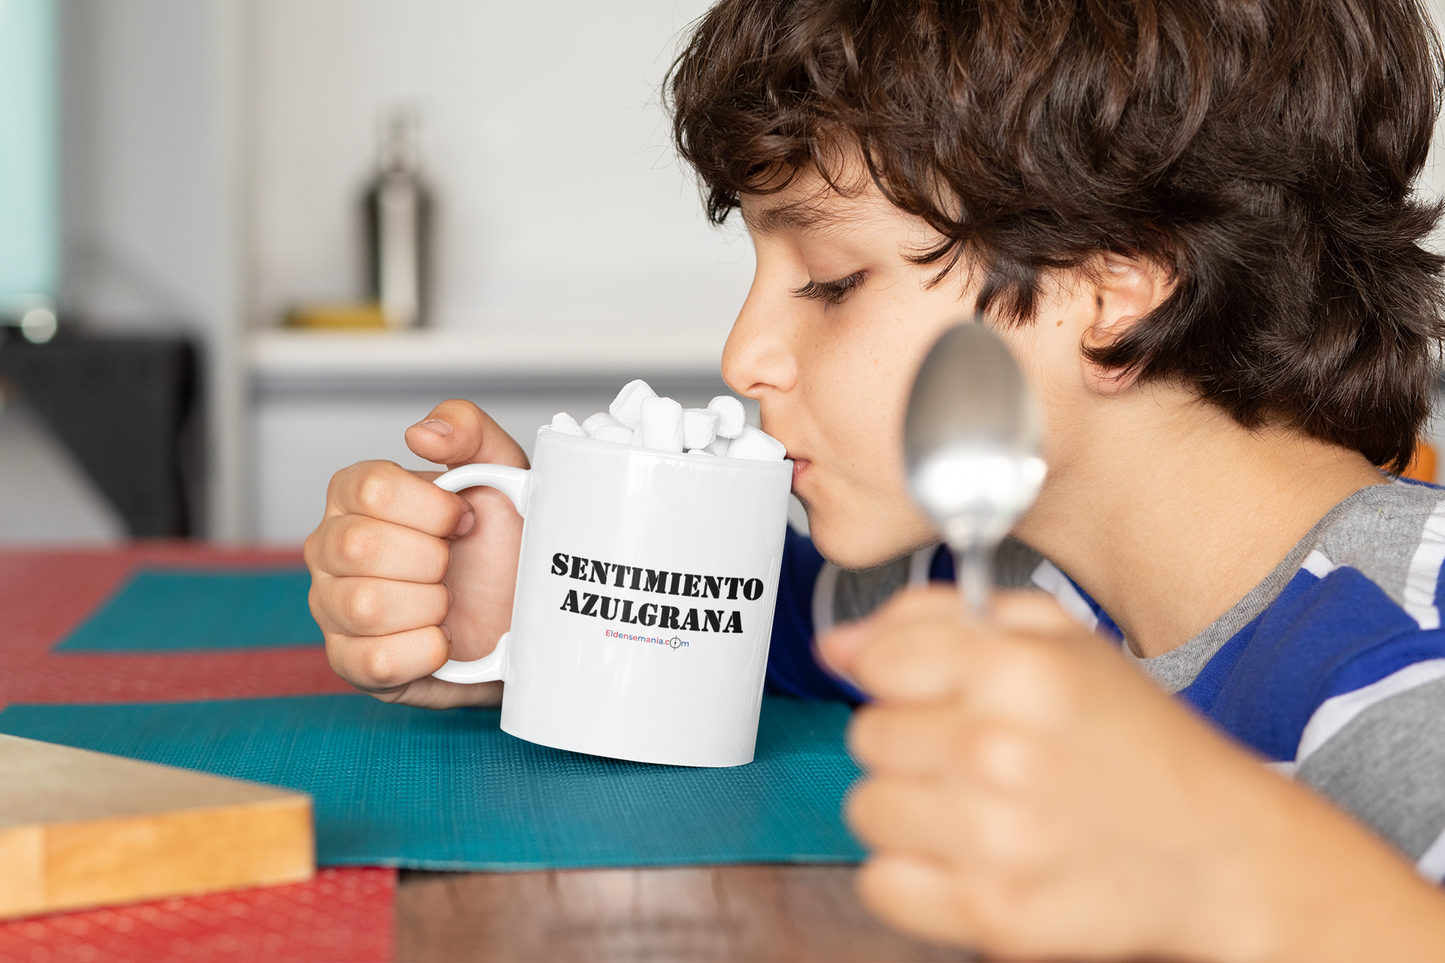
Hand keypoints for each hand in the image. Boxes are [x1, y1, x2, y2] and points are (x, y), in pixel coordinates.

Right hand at [305, 400, 526, 707]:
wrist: (523, 616)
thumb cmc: (502, 545)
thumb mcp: (502, 473)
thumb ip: (468, 432)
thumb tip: (421, 434)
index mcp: (356, 494)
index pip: (372, 487)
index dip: (433, 508)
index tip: (464, 519)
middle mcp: (331, 547)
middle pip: (360, 546)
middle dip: (431, 559)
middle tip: (453, 564)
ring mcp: (333, 607)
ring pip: (363, 605)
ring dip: (429, 605)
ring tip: (447, 601)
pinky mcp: (350, 662)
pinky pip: (373, 660)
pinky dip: (424, 651)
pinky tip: (441, 638)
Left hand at [820, 587, 1444, 962]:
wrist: (1219, 853)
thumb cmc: (1139, 742)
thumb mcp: (1059, 638)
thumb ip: (936, 618)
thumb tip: (839, 645)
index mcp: (1015, 669)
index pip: (878, 661)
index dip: (906, 675)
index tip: (940, 691)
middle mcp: (997, 750)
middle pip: (867, 735)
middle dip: (913, 739)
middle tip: (977, 751)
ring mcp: (991, 837)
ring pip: (865, 808)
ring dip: (909, 807)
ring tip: (976, 804)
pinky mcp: (990, 912)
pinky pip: (880, 883)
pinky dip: (911, 873)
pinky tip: (965, 854)